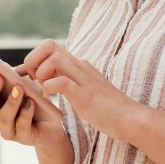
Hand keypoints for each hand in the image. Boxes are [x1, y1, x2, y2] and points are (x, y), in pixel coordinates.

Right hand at [0, 69, 67, 149]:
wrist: (54, 124)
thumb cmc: (35, 99)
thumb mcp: (25, 83)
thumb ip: (14, 75)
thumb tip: (6, 67)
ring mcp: (8, 130)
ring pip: (3, 117)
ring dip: (10, 102)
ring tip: (19, 88)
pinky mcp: (24, 137)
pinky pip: (21, 127)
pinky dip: (25, 114)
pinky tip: (30, 103)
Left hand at [23, 38, 137, 140]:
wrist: (131, 119)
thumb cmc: (106, 108)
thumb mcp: (82, 89)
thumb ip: (68, 81)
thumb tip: (47, 82)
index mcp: (78, 64)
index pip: (50, 45)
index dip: (35, 58)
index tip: (33, 77)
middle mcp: (80, 66)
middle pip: (49, 45)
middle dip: (33, 60)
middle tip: (35, 81)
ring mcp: (84, 79)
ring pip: (54, 59)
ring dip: (41, 74)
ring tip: (45, 90)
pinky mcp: (86, 95)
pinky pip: (62, 82)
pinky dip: (50, 88)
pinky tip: (52, 99)